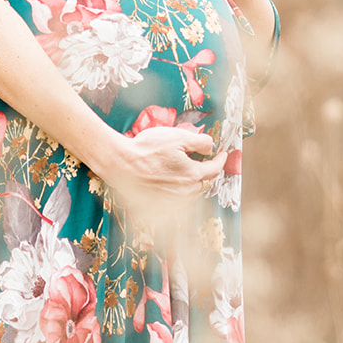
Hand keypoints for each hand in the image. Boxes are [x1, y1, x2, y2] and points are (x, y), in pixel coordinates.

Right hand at [90, 125, 225, 230]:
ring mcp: (172, 201)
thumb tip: (211, 146)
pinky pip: (177, 201)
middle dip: (207, 172)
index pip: (215, 169)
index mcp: (192, 175)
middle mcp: (185, 192)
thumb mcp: (177, 137)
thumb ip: (199, 142)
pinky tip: (172, 182)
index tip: (222, 155)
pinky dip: (180, 192)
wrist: (120, 164)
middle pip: (204, 183)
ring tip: (187, 172)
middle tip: (205, 162)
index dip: (221, 160)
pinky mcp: (160, 205)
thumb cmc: (146, 149)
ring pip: (191, 193)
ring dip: (193, 183)